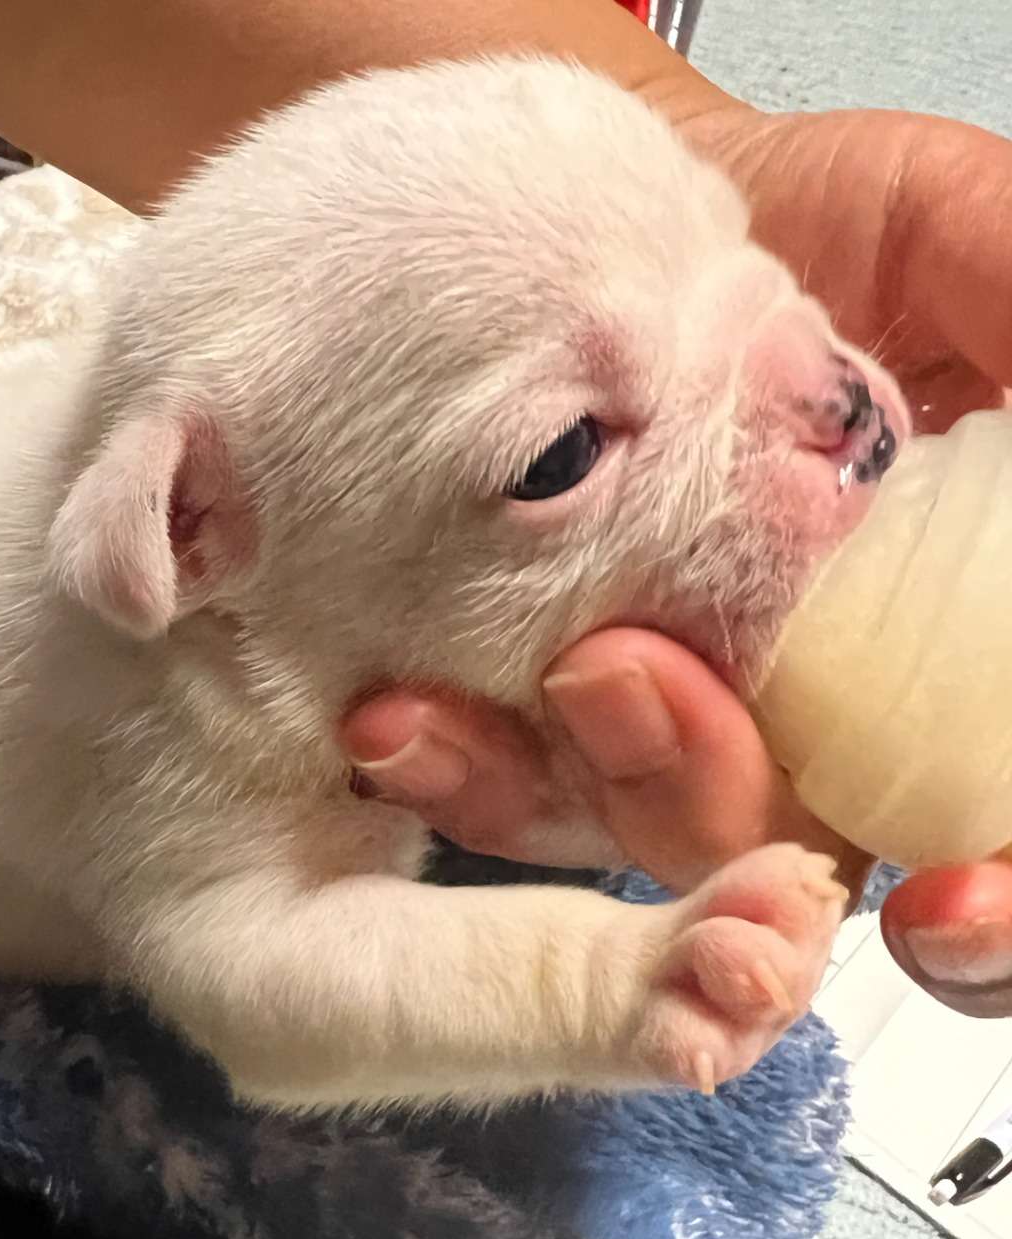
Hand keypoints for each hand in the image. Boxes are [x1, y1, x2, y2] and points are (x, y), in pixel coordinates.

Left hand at [342, 101, 1011, 1015]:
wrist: (640, 223)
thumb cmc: (829, 224)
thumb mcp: (951, 236)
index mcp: (961, 654)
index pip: (988, 829)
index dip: (996, 902)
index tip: (951, 904)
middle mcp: (836, 714)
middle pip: (800, 851)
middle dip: (716, 802)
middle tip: (626, 677)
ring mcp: (697, 726)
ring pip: (646, 836)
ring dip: (576, 783)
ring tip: (524, 675)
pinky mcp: (568, 722)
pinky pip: (519, 795)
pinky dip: (462, 771)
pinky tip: (398, 722)